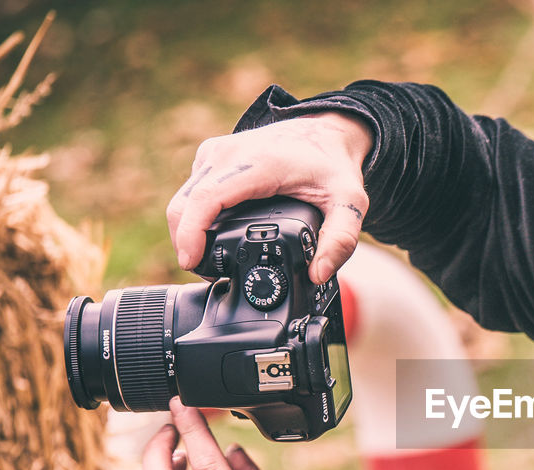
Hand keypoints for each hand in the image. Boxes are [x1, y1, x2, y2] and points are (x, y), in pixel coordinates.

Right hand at [166, 112, 374, 284]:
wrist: (325, 131)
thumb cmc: (333, 166)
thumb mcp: (349, 203)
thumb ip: (341, 240)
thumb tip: (318, 274)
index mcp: (256, 164)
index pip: (206, 198)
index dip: (191, 233)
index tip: (191, 261)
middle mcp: (228, 154)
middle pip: (185, 203)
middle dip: (187, 242)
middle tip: (208, 272)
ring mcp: (216, 153)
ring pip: (184, 199)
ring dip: (188, 231)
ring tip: (209, 260)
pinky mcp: (211, 157)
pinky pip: (191, 191)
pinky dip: (195, 217)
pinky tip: (213, 236)